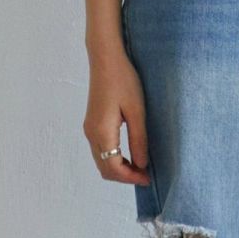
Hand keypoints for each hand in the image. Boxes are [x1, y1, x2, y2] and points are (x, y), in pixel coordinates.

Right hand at [82, 48, 150, 185]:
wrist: (105, 58)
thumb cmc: (123, 80)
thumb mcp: (137, 111)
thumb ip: (139, 139)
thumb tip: (142, 164)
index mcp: (101, 132)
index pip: (113, 168)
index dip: (131, 178)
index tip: (149, 179)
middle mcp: (91, 134)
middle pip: (104, 168)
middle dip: (125, 176)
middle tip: (146, 175)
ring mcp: (90, 128)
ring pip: (102, 161)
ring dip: (119, 168)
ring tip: (141, 166)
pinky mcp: (92, 123)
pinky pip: (101, 150)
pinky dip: (114, 158)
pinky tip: (130, 153)